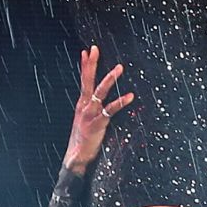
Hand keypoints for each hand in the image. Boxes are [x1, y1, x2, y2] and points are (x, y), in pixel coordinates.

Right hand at [63, 46, 132, 175]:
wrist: (76, 157)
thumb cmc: (82, 139)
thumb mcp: (84, 120)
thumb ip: (91, 109)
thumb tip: (97, 101)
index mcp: (82, 104)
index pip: (83, 80)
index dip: (85, 65)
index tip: (87, 51)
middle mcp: (84, 106)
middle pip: (87, 80)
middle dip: (91, 64)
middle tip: (94, 48)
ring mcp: (91, 113)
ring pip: (100, 92)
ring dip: (110, 79)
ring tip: (120, 67)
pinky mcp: (98, 123)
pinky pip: (111, 110)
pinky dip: (121, 102)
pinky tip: (130, 96)